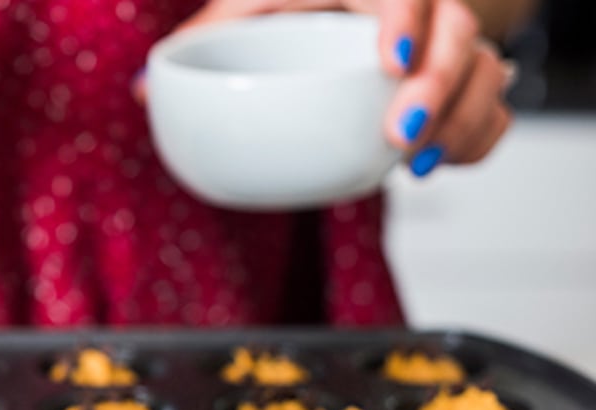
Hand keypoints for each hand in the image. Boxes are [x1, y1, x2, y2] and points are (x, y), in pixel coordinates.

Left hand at [178, 0, 512, 176]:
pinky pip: (491, 109)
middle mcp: (415, 11)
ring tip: (416, 165)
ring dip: (463, 123)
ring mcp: (441, 47)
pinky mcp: (455, 85)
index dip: (408, 23)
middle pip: (462, 33)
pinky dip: (474, 141)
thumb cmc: (278, 11)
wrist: (321, 23)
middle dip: (440, 88)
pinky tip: (433, 165)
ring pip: (487, 73)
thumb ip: (200, 43)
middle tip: (399, 137)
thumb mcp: (239, 14)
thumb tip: (145, 90)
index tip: (385, 67)